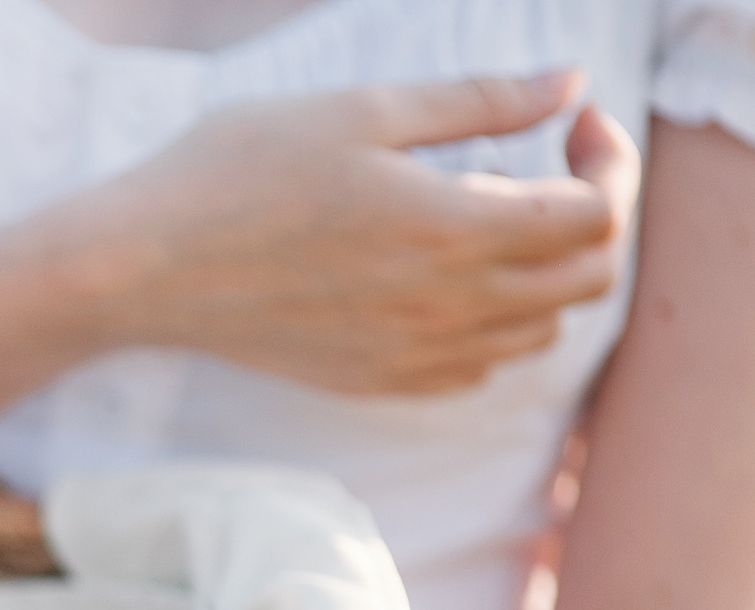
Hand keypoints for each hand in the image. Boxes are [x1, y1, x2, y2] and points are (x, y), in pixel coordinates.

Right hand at [79, 72, 642, 394]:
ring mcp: (414, 356)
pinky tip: (450, 276)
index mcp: (452, 229)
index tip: (575, 120)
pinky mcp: (379, 382)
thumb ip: (478, 99)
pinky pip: (481, 366)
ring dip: (547, 268)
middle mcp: (447, 307)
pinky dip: (498, 321)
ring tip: (493, 214)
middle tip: (554, 161)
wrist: (145, 268)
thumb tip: (568, 82)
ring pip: (541, 328)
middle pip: (589, 279)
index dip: (610, 161)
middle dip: (596, 212)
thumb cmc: (237, 172)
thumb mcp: (360, 109)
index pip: (597, 216)